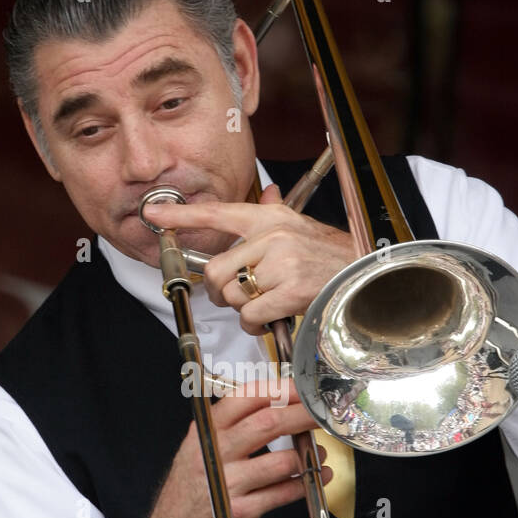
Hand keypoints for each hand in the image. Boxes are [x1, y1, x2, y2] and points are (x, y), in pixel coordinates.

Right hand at [140, 383, 330, 517]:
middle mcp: (214, 453)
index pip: (245, 397)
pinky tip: (317, 476)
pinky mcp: (241, 510)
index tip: (302, 390)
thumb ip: (230, 426)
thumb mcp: (199, 449)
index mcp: (205, 431)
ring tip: (319, 451)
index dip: (280, 389)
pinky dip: (307, 482)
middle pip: (268, 422)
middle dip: (303, 415)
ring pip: (281, 460)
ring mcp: (228, 483)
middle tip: (322, 414)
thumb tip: (278, 404)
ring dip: (309, 455)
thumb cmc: (192, 490)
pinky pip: (284, 492)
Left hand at [158, 184, 355, 332]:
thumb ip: (275, 214)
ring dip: (241, 309)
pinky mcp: (291, 291)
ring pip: (232, 295)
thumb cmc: (329, 255)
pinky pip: (250, 314)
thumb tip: (266, 193)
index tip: (152, 213)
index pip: (217, 214)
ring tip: (262, 304)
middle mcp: (273, 237)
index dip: (180, 215)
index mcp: (269, 219)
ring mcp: (282, 264)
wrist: (365, 273)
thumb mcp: (300, 226)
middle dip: (218, 291)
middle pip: (215, 270)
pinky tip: (267, 318)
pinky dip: (253, 324)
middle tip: (234, 294)